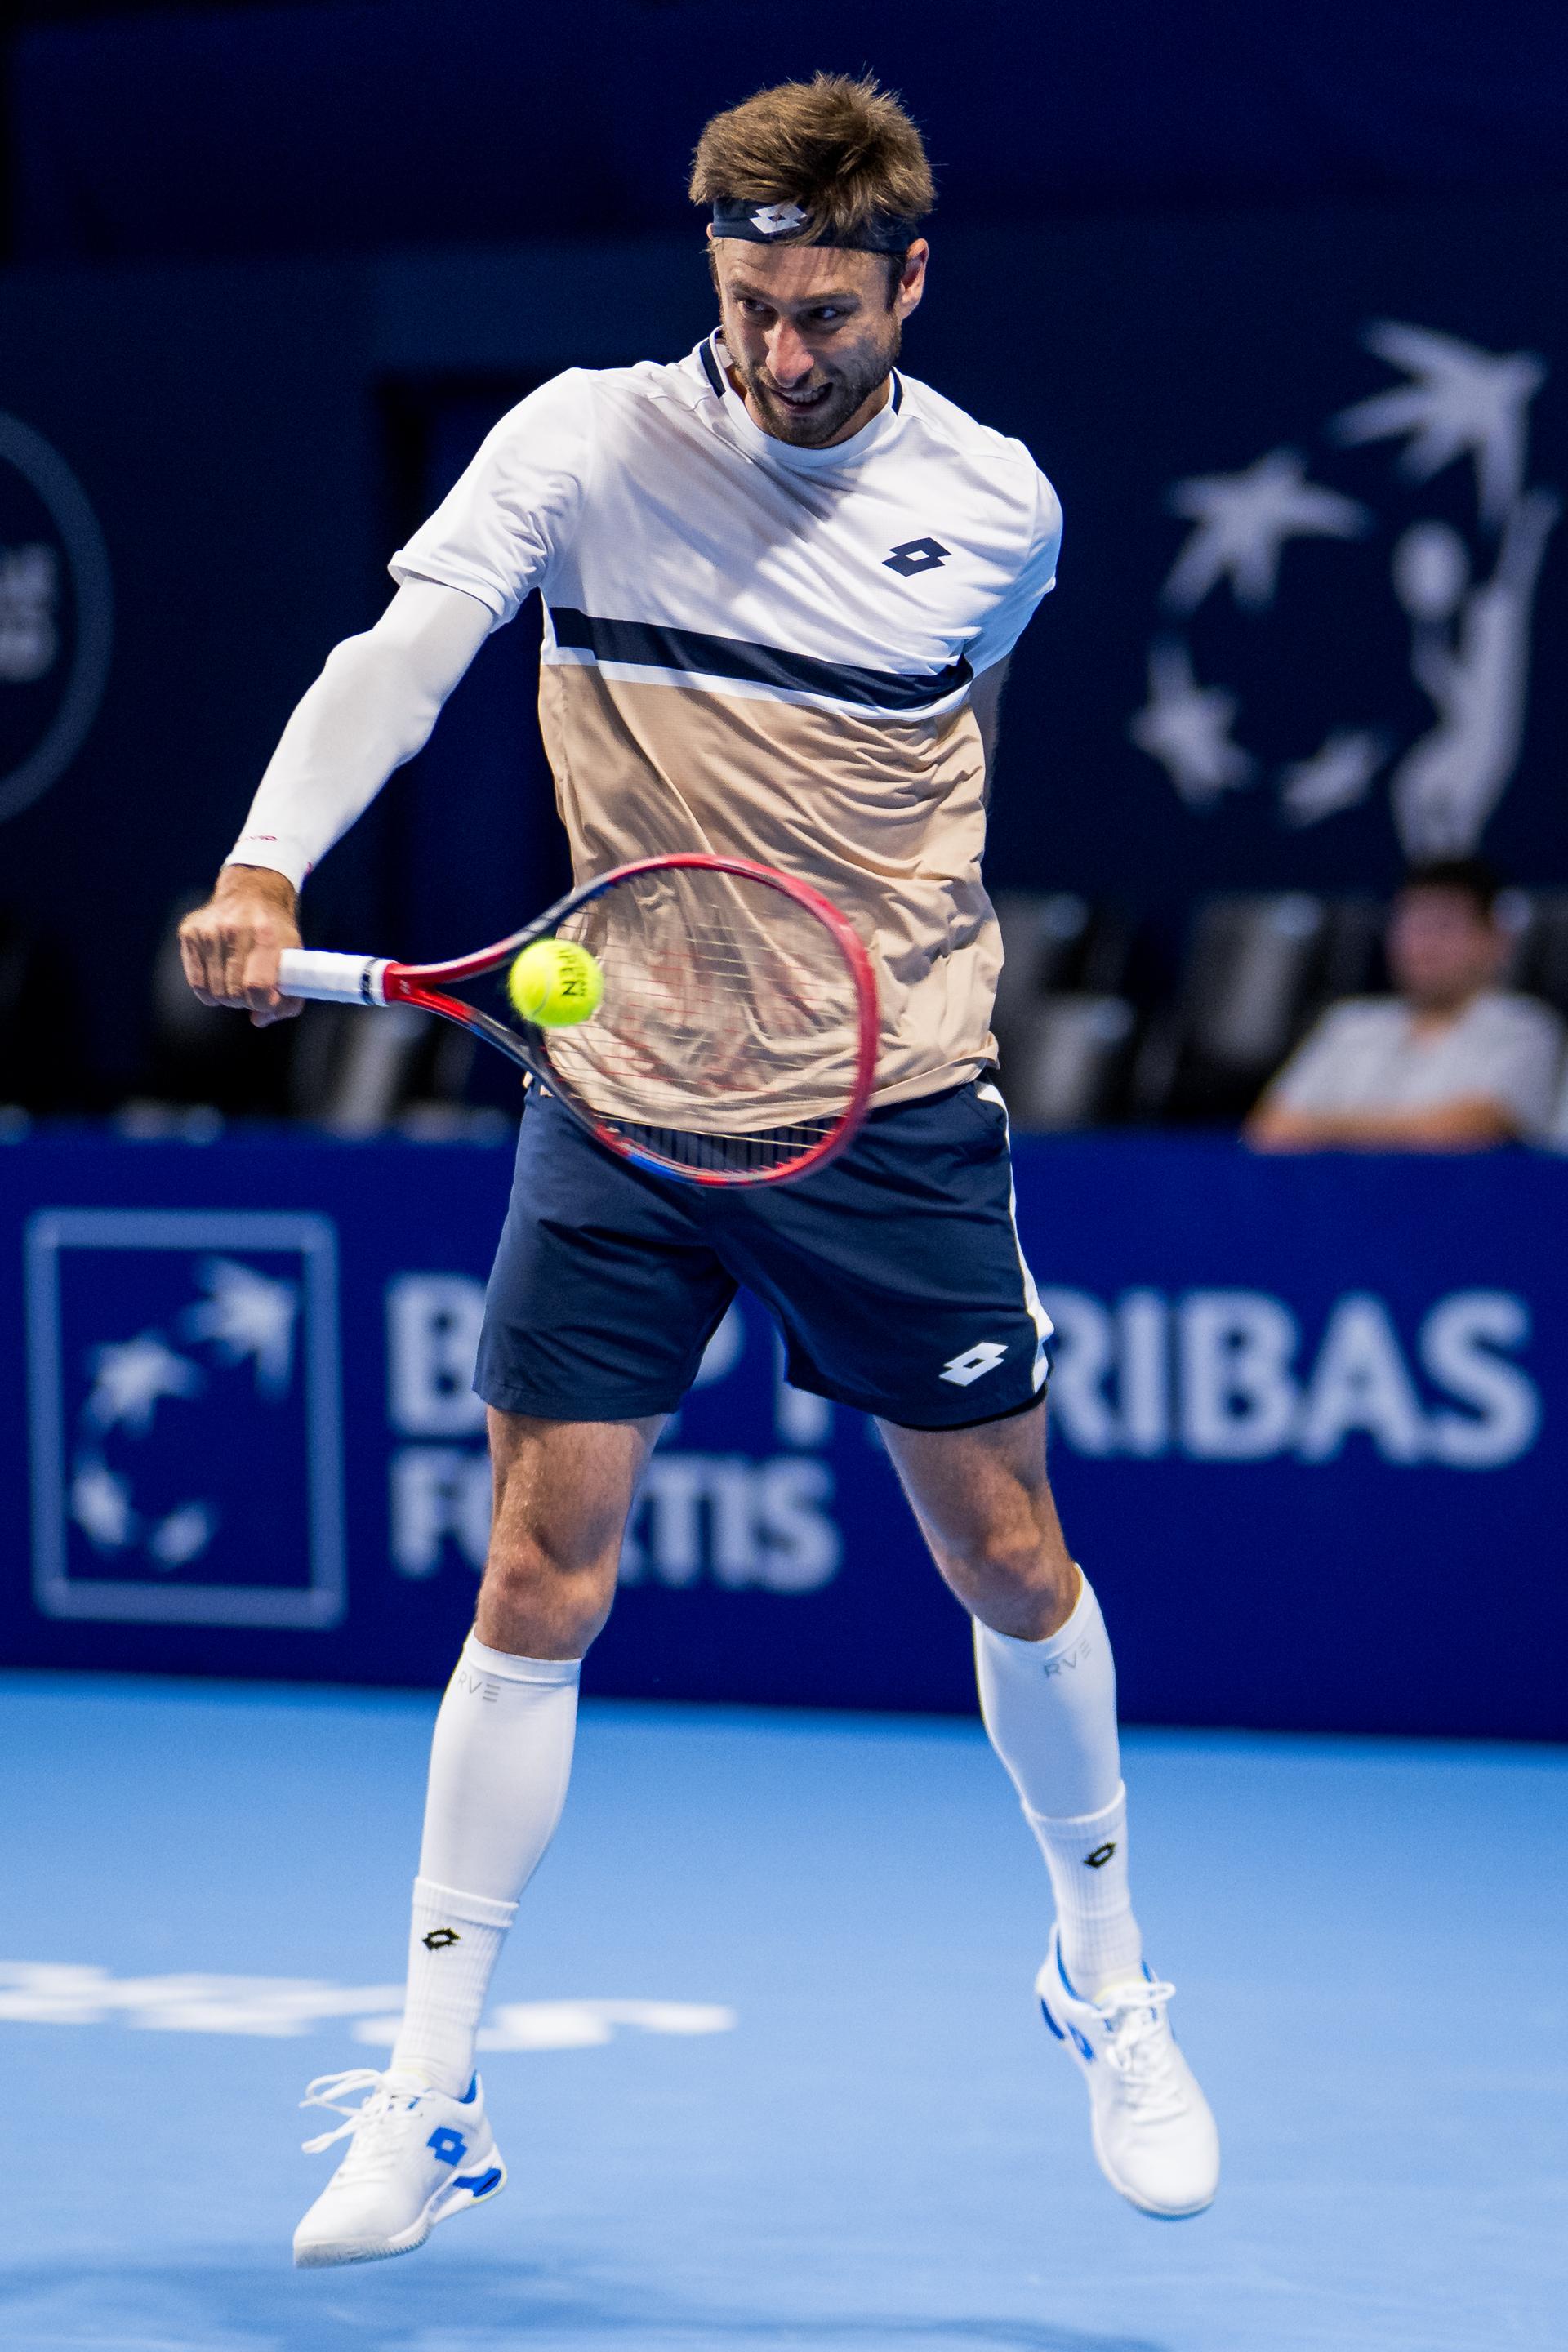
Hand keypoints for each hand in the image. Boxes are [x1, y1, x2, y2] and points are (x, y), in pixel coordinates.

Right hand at [178, 867, 303, 1025]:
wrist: (252, 891)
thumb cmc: (276, 931)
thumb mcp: (294, 958)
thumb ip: (288, 998)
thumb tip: (258, 1020)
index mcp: (266, 934)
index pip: (257, 987)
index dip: (264, 1003)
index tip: (269, 999)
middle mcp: (234, 929)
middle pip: (234, 993)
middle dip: (246, 1001)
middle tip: (253, 990)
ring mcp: (208, 930)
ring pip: (214, 992)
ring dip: (228, 996)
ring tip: (238, 981)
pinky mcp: (189, 932)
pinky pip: (197, 983)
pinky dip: (210, 990)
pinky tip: (221, 977)